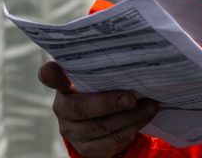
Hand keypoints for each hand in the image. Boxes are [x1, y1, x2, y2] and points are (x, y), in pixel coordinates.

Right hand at [38, 60, 158, 157]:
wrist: (102, 121)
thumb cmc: (103, 89)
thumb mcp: (100, 77)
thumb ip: (104, 69)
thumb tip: (131, 53)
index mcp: (63, 86)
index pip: (50, 77)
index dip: (51, 74)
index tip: (52, 68)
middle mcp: (63, 109)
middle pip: (82, 108)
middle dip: (110, 102)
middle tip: (132, 97)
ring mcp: (72, 132)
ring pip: (102, 127)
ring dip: (130, 117)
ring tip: (150, 107)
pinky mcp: (86, 149)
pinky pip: (110, 143)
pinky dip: (129, 131)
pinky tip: (142, 121)